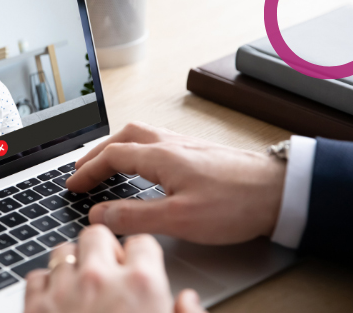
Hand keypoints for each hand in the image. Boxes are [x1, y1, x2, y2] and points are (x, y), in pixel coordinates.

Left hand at [24, 225, 204, 312]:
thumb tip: (187, 300)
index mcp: (141, 285)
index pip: (141, 242)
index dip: (141, 255)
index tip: (138, 266)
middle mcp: (99, 279)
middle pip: (96, 234)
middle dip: (103, 250)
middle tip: (109, 273)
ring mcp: (63, 291)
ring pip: (62, 251)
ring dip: (72, 265)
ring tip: (82, 290)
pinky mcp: (34, 307)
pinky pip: (36, 276)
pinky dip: (46, 286)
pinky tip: (59, 304)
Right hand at [67, 122, 286, 244]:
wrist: (280, 191)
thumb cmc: (235, 203)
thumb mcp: (179, 218)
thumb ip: (134, 216)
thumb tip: (99, 214)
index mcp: (160, 155)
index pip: (111, 156)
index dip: (87, 171)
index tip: (73, 186)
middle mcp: (170, 143)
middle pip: (122, 137)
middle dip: (97, 152)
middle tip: (82, 169)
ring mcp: (186, 145)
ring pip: (140, 135)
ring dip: (116, 146)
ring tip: (105, 163)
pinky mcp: (199, 152)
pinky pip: (156, 141)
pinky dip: (136, 148)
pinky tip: (144, 164)